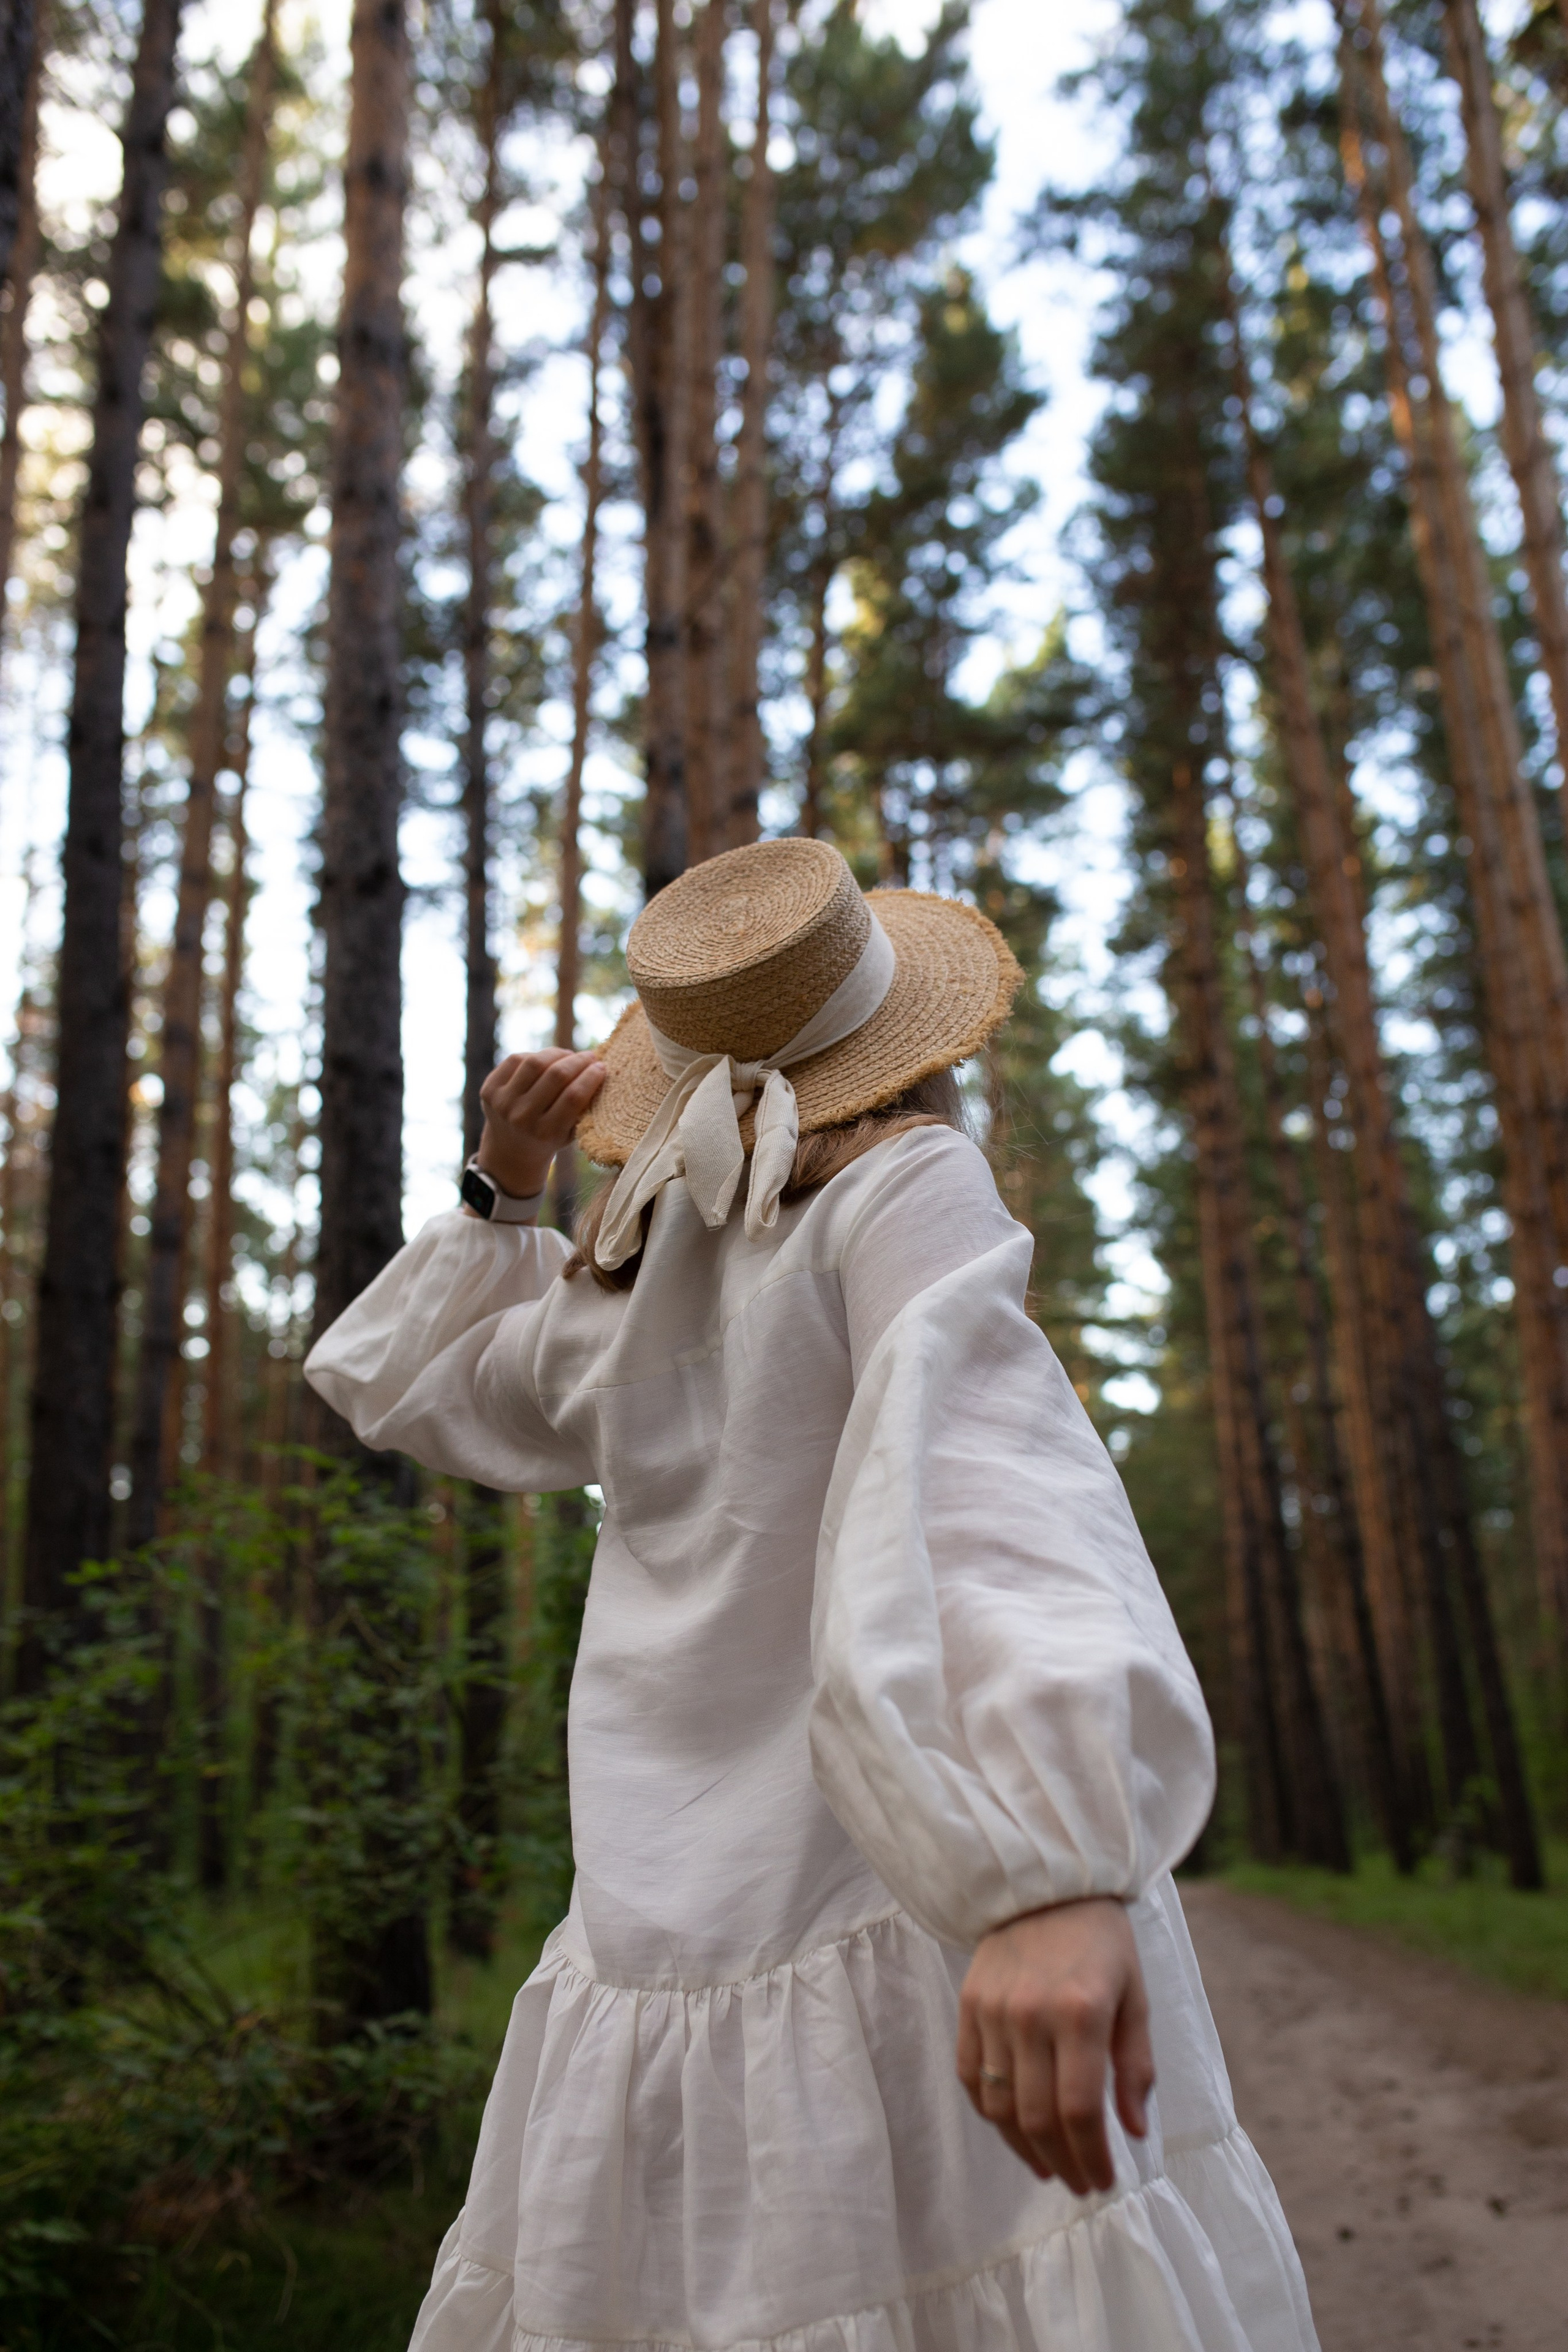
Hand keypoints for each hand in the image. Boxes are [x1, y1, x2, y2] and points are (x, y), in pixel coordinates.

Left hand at [472, 1050, 606, 1202]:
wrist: (510, 1151)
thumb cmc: (550, 1138)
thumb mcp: (570, 1132)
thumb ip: (584, 1107)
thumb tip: (600, 1068)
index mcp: (546, 1133)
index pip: (574, 1096)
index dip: (591, 1076)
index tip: (602, 1067)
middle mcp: (521, 1118)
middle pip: (555, 1075)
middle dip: (578, 1061)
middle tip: (590, 1056)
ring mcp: (502, 1102)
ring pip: (534, 1062)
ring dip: (558, 1054)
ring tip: (569, 1056)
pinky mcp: (489, 1089)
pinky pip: (516, 1059)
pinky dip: (535, 1056)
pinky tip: (546, 1061)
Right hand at [956, 1897, 1153, 2194]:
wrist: (1046, 1883)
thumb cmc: (1102, 1941)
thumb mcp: (1136, 1996)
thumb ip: (1136, 2065)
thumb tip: (1134, 2131)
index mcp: (1080, 2012)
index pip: (1079, 2109)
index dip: (1092, 2156)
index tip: (1105, 2181)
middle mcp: (1030, 2014)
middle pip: (1038, 2116)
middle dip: (1063, 2162)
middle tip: (1081, 2184)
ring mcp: (993, 2010)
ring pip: (999, 2105)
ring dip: (1025, 2149)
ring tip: (1049, 2167)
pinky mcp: (969, 2005)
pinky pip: (970, 2077)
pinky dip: (990, 2113)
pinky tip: (1014, 2131)